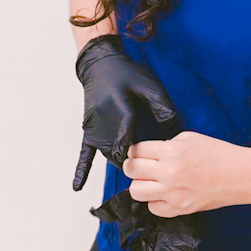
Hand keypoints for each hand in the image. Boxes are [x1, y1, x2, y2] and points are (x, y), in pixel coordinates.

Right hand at [72, 34, 179, 191]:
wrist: (100, 65)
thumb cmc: (125, 73)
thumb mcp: (149, 84)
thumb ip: (161, 104)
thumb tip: (172, 125)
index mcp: (120, 109)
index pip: (128, 136)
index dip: (137, 152)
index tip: (148, 164)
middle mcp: (105, 121)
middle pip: (118, 150)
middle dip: (133, 162)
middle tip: (149, 169)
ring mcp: (95, 128)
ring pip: (107, 154)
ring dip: (120, 161)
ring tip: (135, 169)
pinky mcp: (89, 130)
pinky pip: (84, 153)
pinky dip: (82, 170)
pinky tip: (78, 185)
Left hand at [123, 132, 250, 217]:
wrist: (241, 176)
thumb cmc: (220, 155)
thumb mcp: (190, 139)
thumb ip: (167, 145)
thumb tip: (150, 154)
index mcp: (171, 152)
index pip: (137, 151)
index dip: (135, 150)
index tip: (137, 152)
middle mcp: (169, 174)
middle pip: (131, 171)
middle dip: (132, 166)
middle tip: (139, 165)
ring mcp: (173, 194)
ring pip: (136, 192)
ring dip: (140, 184)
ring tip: (152, 181)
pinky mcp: (180, 209)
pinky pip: (153, 208)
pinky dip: (156, 201)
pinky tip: (165, 193)